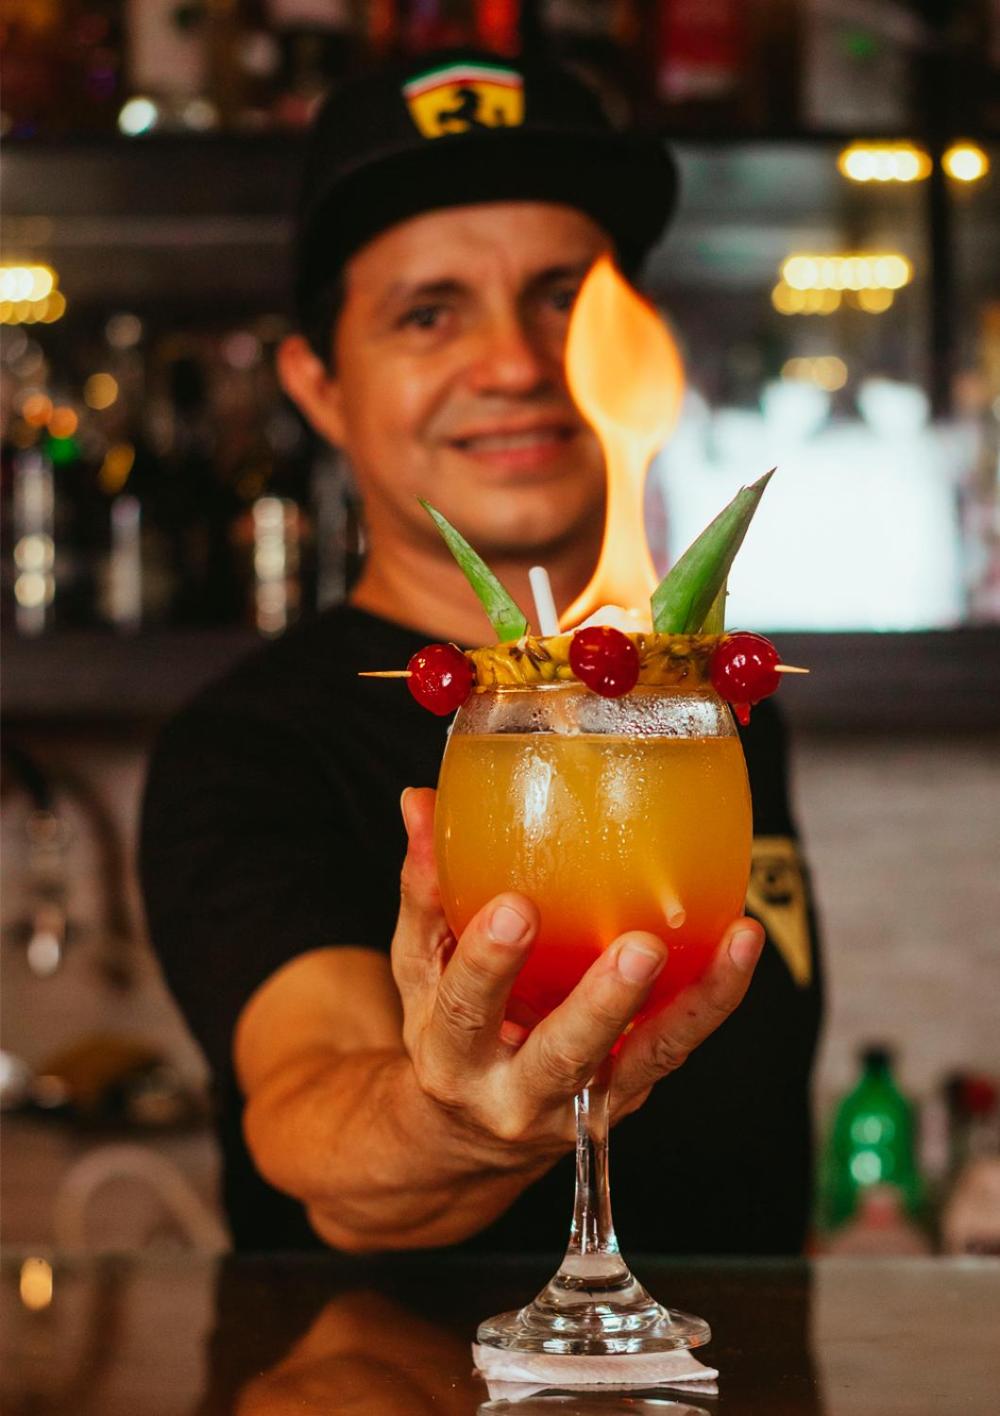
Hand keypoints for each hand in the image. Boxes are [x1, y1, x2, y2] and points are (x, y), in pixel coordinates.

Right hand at [393, 787, 763, 1168]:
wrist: (473, 1135)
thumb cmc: (451, 1031)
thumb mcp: (420, 973)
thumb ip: (425, 891)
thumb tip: (419, 801)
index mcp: (453, 1058)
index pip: (465, 1010)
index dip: (488, 962)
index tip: (515, 907)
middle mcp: (519, 1094)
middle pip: (565, 1054)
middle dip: (602, 1004)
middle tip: (639, 948)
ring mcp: (586, 1101)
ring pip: (646, 1056)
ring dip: (693, 1001)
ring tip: (732, 942)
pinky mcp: (633, 1088)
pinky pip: (679, 1043)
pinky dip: (715, 996)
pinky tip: (741, 941)